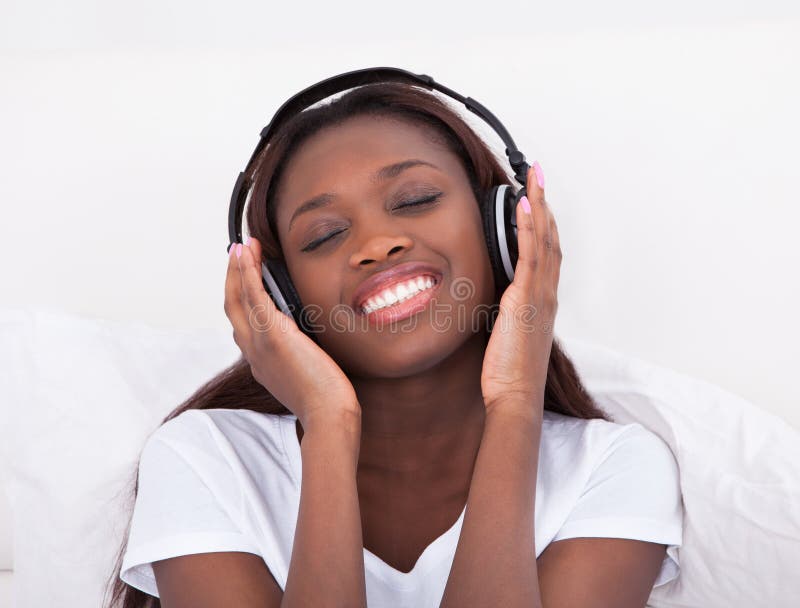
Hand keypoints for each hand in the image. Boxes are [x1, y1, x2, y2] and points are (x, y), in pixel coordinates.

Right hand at [225, 237, 360, 429]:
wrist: (328, 414)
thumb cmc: (327, 398)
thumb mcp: (307, 371)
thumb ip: (300, 352)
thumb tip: (310, 334)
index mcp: (260, 361)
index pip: (243, 324)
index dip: (241, 297)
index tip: (245, 277)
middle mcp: (253, 352)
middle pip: (232, 307)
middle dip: (232, 277)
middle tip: (237, 253)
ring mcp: (259, 343)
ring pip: (238, 297)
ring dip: (238, 268)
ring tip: (242, 246)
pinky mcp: (272, 335)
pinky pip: (253, 295)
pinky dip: (246, 272)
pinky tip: (247, 254)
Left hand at [480, 162, 561, 416]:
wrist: (515, 396)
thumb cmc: (510, 371)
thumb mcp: (507, 333)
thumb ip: (506, 310)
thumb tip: (493, 297)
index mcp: (542, 300)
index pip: (547, 252)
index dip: (544, 222)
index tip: (536, 198)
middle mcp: (546, 293)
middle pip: (551, 238)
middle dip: (544, 203)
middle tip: (538, 174)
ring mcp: (540, 295)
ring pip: (545, 240)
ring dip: (539, 205)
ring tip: (533, 177)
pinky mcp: (526, 300)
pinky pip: (530, 256)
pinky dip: (529, 229)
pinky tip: (523, 207)